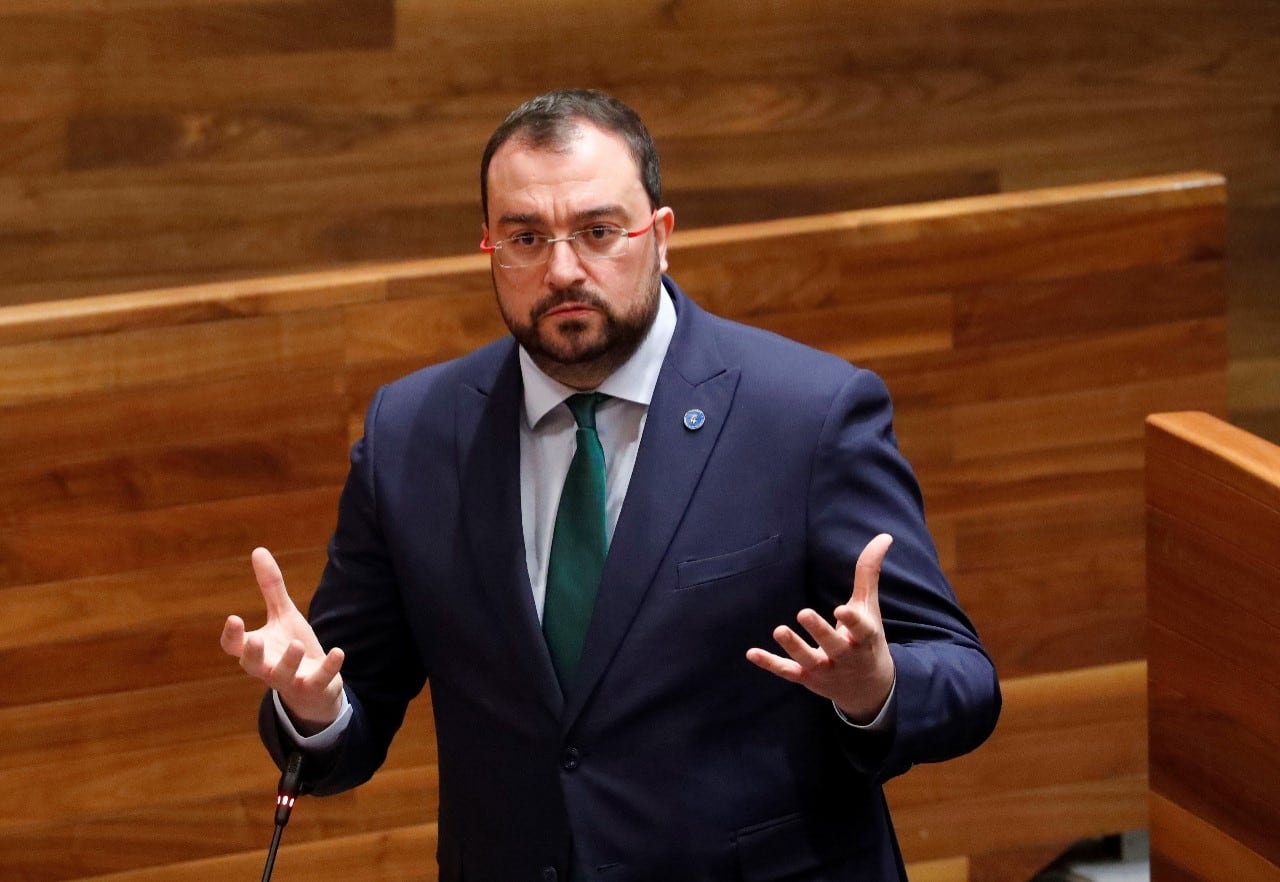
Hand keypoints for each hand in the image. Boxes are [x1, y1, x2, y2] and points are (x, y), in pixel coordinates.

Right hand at [220, 547, 345, 730]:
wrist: (315, 686)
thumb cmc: (291, 646)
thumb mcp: (283, 615)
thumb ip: (271, 587)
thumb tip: (258, 550)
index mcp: (257, 649)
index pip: (233, 647)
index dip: (231, 636)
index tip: (234, 618)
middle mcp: (267, 666)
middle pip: (251, 665)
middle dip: (251, 654)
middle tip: (254, 640)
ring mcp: (290, 680)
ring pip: (283, 675)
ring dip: (289, 661)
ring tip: (296, 644)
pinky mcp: (313, 686)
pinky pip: (319, 680)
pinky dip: (329, 667)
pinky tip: (338, 651)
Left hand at [746, 533, 895, 723]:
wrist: (869, 688)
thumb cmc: (867, 639)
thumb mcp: (870, 608)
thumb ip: (869, 573)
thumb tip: (883, 536)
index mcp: (865, 638)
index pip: (861, 630)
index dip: (852, 621)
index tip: (841, 609)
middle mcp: (846, 656)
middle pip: (833, 645)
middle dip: (820, 631)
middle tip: (803, 612)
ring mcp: (826, 669)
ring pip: (809, 660)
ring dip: (794, 647)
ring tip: (778, 630)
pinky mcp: (808, 679)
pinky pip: (788, 672)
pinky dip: (770, 664)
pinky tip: (752, 653)